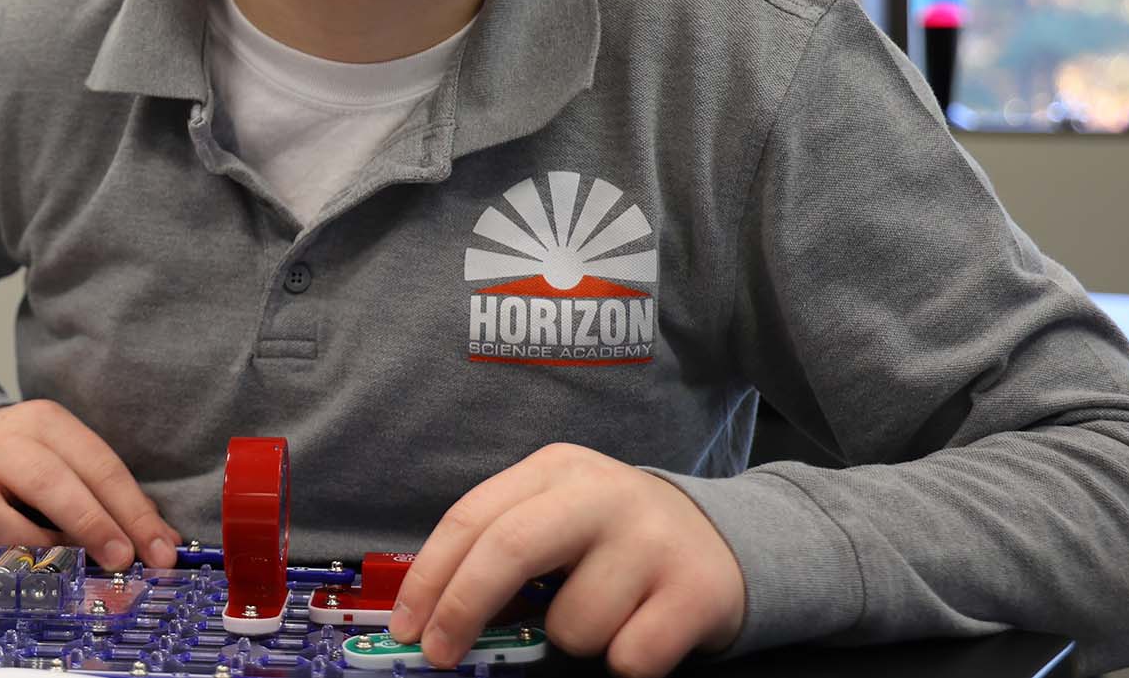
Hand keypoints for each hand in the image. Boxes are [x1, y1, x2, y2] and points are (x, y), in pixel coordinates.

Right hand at [0, 400, 181, 572]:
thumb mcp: (67, 462)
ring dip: (29, 547)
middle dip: (90, 523)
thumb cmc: (23, 464)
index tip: (159, 550)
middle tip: (120, 560)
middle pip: (47, 480)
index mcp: (44, 422)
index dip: (132, 510)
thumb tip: (161, 543)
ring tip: (58, 569)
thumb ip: (109, 499)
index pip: (97, 464)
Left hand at [387, 443, 744, 677]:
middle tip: (440, 655)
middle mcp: (602, 492)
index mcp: (556, 469)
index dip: (430, 576)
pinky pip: (627, 658)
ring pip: (571, 625)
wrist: (721, 540)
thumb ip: (503, 547)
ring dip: (573, 641)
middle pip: (508, 549)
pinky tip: (643, 628)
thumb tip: (433, 618)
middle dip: (462, 609)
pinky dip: (625, 661)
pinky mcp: (694, 589)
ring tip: (605, 614)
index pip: (473, 516)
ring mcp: (651, 538)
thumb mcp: (558, 518)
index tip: (407, 626)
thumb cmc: (613, 540)